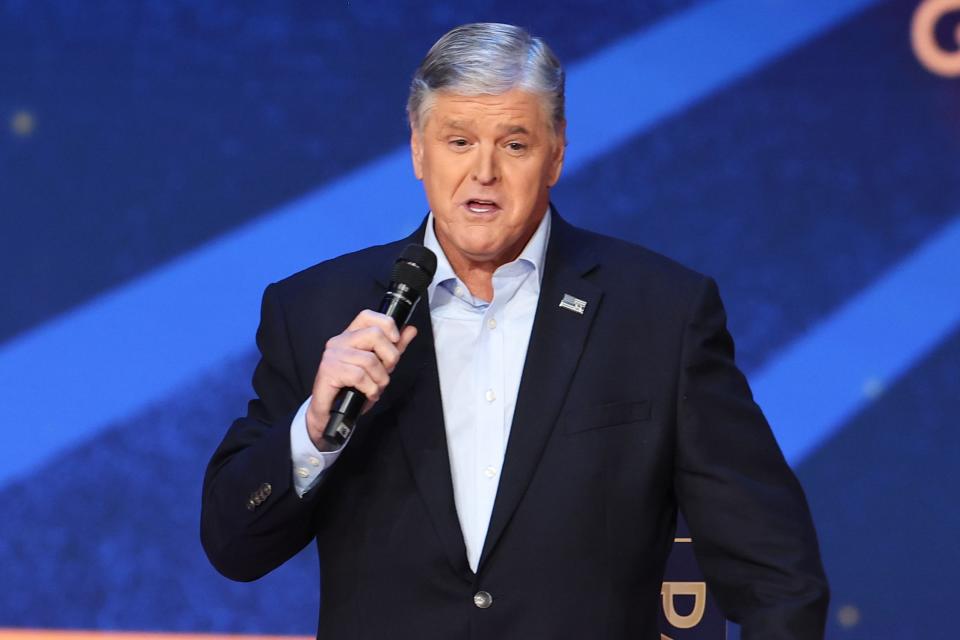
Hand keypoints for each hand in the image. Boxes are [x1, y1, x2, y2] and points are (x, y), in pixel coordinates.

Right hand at [306, 309, 416, 449]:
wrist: (330, 413)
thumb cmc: (352, 389)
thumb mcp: (378, 367)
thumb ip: (394, 348)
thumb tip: (410, 329)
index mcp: (350, 336)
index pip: (367, 316)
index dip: (386, 324)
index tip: (396, 340)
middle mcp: (339, 341)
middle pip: (374, 335)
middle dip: (390, 357)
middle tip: (386, 371)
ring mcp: (332, 355)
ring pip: (370, 360)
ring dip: (380, 379)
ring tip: (376, 387)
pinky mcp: (328, 370)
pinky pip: (360, 376)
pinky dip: (370, 389)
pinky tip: (368, 394)